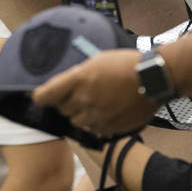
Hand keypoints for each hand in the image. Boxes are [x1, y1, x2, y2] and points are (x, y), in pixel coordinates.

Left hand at [32, 48, 154, 136]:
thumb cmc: (125, 64)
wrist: (152, 78)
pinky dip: (95, 123)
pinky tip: (105, 112)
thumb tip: (67, 85)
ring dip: (79, 114)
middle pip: (61, 109)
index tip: (39, 97)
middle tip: (76, 95)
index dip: (40, 97)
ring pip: (76, 122)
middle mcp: (84, 100)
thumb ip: (79, 75)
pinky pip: (93, 129)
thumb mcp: (97, 60)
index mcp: (79, 80)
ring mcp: (96, 116)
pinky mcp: (108, 128)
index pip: (46, 95)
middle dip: (65, 103)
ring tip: (93, 104)